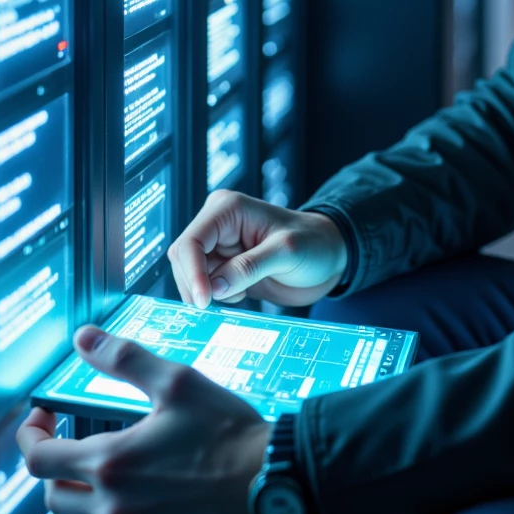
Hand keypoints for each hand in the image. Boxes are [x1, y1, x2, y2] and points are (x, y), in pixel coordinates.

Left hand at [17, 325, 270, 513]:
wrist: (277, 484)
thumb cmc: (229, 431)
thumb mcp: (179, 383)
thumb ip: (125, 359)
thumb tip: (83, 337)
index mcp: (112, 463)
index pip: (38, 460)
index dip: (31, 437)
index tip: (41, 422)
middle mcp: (115, 510)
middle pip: (54, 499)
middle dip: (60, 470)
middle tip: (83, 449)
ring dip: (95, 503)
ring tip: (128, 478)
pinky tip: (159, 506)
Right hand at [168, 190, 347, 308]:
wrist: (329, 257)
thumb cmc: (314, 244)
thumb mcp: (286, 253)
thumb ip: (249, 267)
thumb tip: (214, 287)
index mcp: (228, 209)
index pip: (192, 242)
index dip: (192, 272)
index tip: (205, 302)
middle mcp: (217, 224)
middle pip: (183, 259)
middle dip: (197, 284)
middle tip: (223, 303)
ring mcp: (219, 246)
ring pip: (190, 275)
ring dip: (209, 292)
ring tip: (242, 294)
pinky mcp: (225, 266)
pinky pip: (205, 285)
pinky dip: (217, 297)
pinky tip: (242, 294)